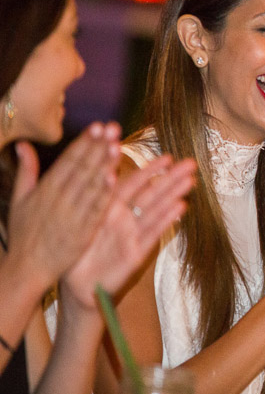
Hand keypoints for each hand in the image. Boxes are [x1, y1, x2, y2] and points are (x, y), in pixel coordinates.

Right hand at [5, 123, 119, 290]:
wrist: (27, 268)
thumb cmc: (25, 232)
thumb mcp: (20, 200)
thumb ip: (26, 170)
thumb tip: (22, 144)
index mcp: (46, 189)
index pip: (68, 160)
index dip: (84, 142)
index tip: (97, 125)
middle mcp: (59, 198)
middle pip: (82, 168)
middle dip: (97, 147)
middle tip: (112, 127)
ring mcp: (71, 214)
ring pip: (90, 185)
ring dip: (104, 165)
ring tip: (116, 146)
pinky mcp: (82, 231)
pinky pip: (94, 209)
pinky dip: (103, 194)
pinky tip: (113, 178)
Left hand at [61, 155, 195, 308]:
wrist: (76, 286)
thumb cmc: (77, 251)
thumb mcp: (82, 221)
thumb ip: (97, 198)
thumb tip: (108, 171)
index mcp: (109, 209)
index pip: (133, 184)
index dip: (150, 171)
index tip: (168, 157)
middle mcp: (125, 219)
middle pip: (151, 195)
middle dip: (171, 179)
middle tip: (191, 164)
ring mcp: (133, 235)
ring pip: (156, 211)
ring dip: (173, 195)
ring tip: (190, 181)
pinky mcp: (137, 253)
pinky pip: (152, 233)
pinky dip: (166, 220)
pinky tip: (180, 207)